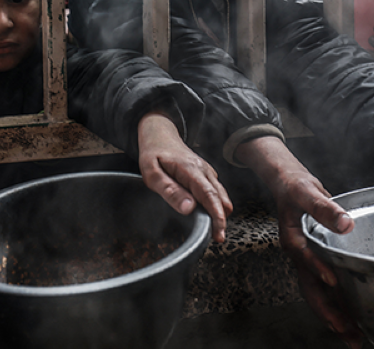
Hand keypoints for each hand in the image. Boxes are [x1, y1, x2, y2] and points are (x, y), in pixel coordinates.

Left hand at [136, 111, 232, 242]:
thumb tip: (189, 208)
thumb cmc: (153, 153)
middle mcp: (204, 170)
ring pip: (220, 194)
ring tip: (215, 231)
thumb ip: (169, 190)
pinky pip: (216, 191)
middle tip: (218, 238)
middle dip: (221, 218)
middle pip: (219, 197)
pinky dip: (217, 204)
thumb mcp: (152, 173)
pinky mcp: (206, 174)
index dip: (216, 216)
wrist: (159, 134)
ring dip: (220, 212)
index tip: (218, 233)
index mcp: (190, 170)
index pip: (208, 195)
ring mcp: (207, 171)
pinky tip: (210, 216)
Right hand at [234, 136, 360, 346]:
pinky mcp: (314, 261)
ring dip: (334, 315)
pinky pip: (323, 288)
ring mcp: (306, 261)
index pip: (305, 258)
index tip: (333, 281)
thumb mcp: (307, 191)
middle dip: (329, 313)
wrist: (287, 183)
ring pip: (317, 293)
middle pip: (311, 289)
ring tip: (353, 336)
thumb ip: (325, 207)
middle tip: (348, 332)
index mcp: (293, 239)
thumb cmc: (294, 186)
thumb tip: (346, 223)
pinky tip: (350, 316)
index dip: (318, 269)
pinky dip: (336, 303)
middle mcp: (299, 255)